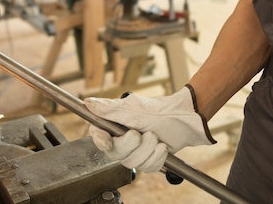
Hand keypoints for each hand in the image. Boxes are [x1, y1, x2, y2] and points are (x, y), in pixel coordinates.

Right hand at [84, 85, 215, 171]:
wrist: (185, 119)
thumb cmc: (160, 111)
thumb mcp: (132, 109)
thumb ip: (108, 109)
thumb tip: (88, 103)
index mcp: (115, 124)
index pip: (98, 135)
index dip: (100, 140)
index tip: (107, 140)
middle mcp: (122, 138)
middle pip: (115, 152)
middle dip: (131, 145)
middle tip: (141, 133)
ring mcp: (135, 151)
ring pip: (132, 162)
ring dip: (147, 150)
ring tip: (156, 137)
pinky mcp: (148, 160)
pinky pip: (147, 168)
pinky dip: (157, 158)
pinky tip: (162, 147)